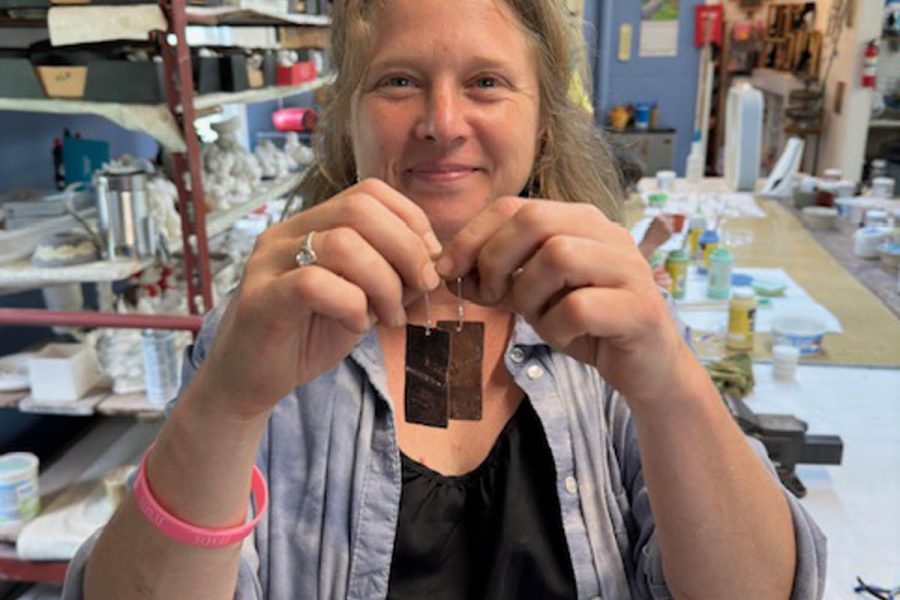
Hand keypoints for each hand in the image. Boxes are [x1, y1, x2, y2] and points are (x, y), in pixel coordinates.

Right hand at [196, 179, 441, 420]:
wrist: (252, 380)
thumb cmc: (307, 336)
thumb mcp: (361, 297)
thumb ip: (390, 274)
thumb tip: (430, 262)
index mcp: (312, 223)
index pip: (369, 192)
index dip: (410, 220)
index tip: (429, 260)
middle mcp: (287, 232)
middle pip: (359, 208)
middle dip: (406, 248)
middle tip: (420, 288)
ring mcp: (269, 262)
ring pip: (342, 244)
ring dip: (384, 283)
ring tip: (389, 316)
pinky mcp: (260, 299)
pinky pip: (314, 284)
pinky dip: (351, 305)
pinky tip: (356, 326)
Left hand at [435, 197, 688, 407]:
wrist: (646, 366)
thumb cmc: (586, 324)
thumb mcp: (535, 293)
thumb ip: (501, 273)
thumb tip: (446, 267)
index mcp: (580, 221)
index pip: (514, 207)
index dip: (472, 236)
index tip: (447, 269)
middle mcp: (607, 234)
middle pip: (535, 220)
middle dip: (496, 258)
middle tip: (492, 295)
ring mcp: (628, 269)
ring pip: (558, 256)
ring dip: (529, 294)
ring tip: (537, 316)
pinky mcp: (639, 309)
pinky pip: (579, 307)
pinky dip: (557, 328)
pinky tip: (565, 336)